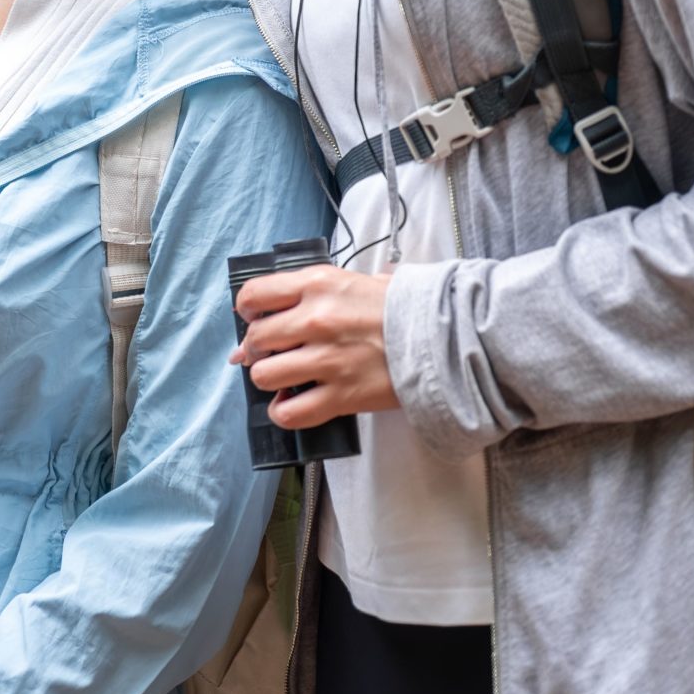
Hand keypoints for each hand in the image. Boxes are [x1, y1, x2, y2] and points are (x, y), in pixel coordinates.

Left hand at [231, 265, 400, 427]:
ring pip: (265, 375)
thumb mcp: (356, 280)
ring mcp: (327, 360)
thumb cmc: (400, 309)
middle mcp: (316, 320)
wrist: (445, 338)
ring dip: (269, 379)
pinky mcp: (342, 395)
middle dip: (258, 349)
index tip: (255, 318)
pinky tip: (290, 405)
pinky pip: (291, 413)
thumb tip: (271, 314)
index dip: (248, 310)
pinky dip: (283, 413)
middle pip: (256, 339)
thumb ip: (313, 293)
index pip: (255, 294)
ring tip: (285, 377)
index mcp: (318, 285)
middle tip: (274, 352)